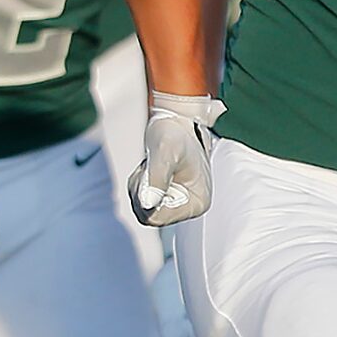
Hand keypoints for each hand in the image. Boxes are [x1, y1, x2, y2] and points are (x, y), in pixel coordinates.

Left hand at [128, 93, 223, 226]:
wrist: (174, 120)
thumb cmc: (174, 132)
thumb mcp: (165, 152)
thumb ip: (157, 177)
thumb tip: (147, 204)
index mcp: (197, 202)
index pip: (160, 217)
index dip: (146, 198)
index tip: (150, 172)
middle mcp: (189, 206)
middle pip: (150, 215)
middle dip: (141, 190)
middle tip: (148, 167)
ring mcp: (178, 202)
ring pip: (143, 208)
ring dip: (138, 186)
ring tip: (150, 165)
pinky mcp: (166, 196)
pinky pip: (142, 200)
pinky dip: (139, 184)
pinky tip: (149, 168)